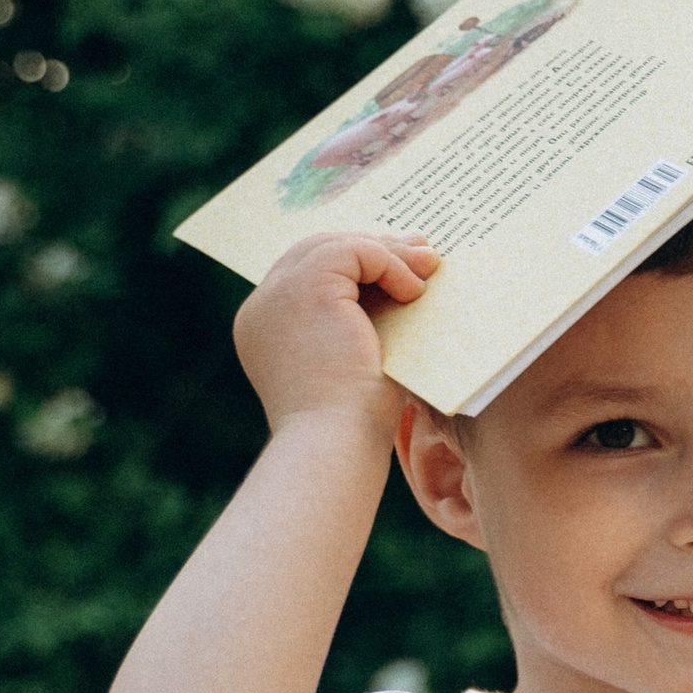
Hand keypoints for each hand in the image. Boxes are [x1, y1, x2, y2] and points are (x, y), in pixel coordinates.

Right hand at [234, 231, 438, 448]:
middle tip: (421, 253)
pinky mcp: (307, 288)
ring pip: (335, 247)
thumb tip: (402, 286)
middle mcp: (263, 307)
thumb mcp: (357, 364)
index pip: (308, 277)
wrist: (335, 445)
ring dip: (388, 254)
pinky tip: (414, 291)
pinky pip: (354, 252)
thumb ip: (364, 324)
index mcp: (267, 329)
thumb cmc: (353, 425)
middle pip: (317, 252)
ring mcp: (278, 294)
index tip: (400, 268)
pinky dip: (389, 263)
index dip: (355, 267)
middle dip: (373, 249)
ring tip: (429, 269)